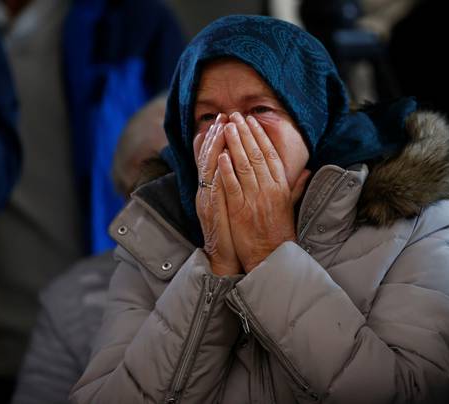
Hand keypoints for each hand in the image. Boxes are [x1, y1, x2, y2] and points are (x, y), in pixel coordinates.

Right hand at [194, 114, 241, 275]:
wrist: (225, 258)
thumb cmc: (233, 231)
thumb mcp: (233, 204)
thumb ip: (236, 185)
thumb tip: (242, 167)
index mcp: (212, 189)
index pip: (212, 157)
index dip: (217, 138)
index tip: (225, 119)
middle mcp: (206, 192)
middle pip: (208, 158)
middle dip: (215, 135)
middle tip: (223, 116)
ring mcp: (207, 200)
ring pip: (208, 168)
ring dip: (214, 147)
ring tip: (221, 128)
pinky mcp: (212, 211)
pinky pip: (214, 188)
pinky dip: (217, 172)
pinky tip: (221, 157)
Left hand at [218, 112, 309, 272]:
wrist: (271, 256)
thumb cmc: (280, 233)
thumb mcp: (290, 206)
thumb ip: (296, 186)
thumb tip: (307, 170)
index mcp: (281, 187)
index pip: (270, 155)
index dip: (260, 136)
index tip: (251, 121)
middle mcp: (269, 190)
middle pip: (256, 155)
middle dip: (244, 133)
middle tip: (235, 116)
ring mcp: (254, 199)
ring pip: (244, 166)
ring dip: (235, 144)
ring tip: (226, 127)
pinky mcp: (240, 211)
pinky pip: (232, 186)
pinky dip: (226, 170)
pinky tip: (221, 155)